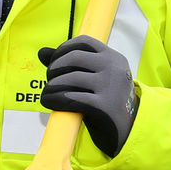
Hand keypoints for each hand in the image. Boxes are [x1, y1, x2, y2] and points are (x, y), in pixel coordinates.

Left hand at [38, 35, 137, 157]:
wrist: (128, 127)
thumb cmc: (106, 98)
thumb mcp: (94, 77)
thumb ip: (70, 64)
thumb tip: (42, 52)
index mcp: (113, 57)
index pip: (83, 42)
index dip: (62, 49)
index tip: (54, 62)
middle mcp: (114, 68)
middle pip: (74, 57)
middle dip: (55, 67)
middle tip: (50, 79)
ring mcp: (111, 86)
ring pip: (71, 78)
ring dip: (52, 85)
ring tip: (47, 93)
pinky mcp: (105, 106)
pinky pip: (72, 98)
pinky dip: (55, 99)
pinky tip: (49, 101)